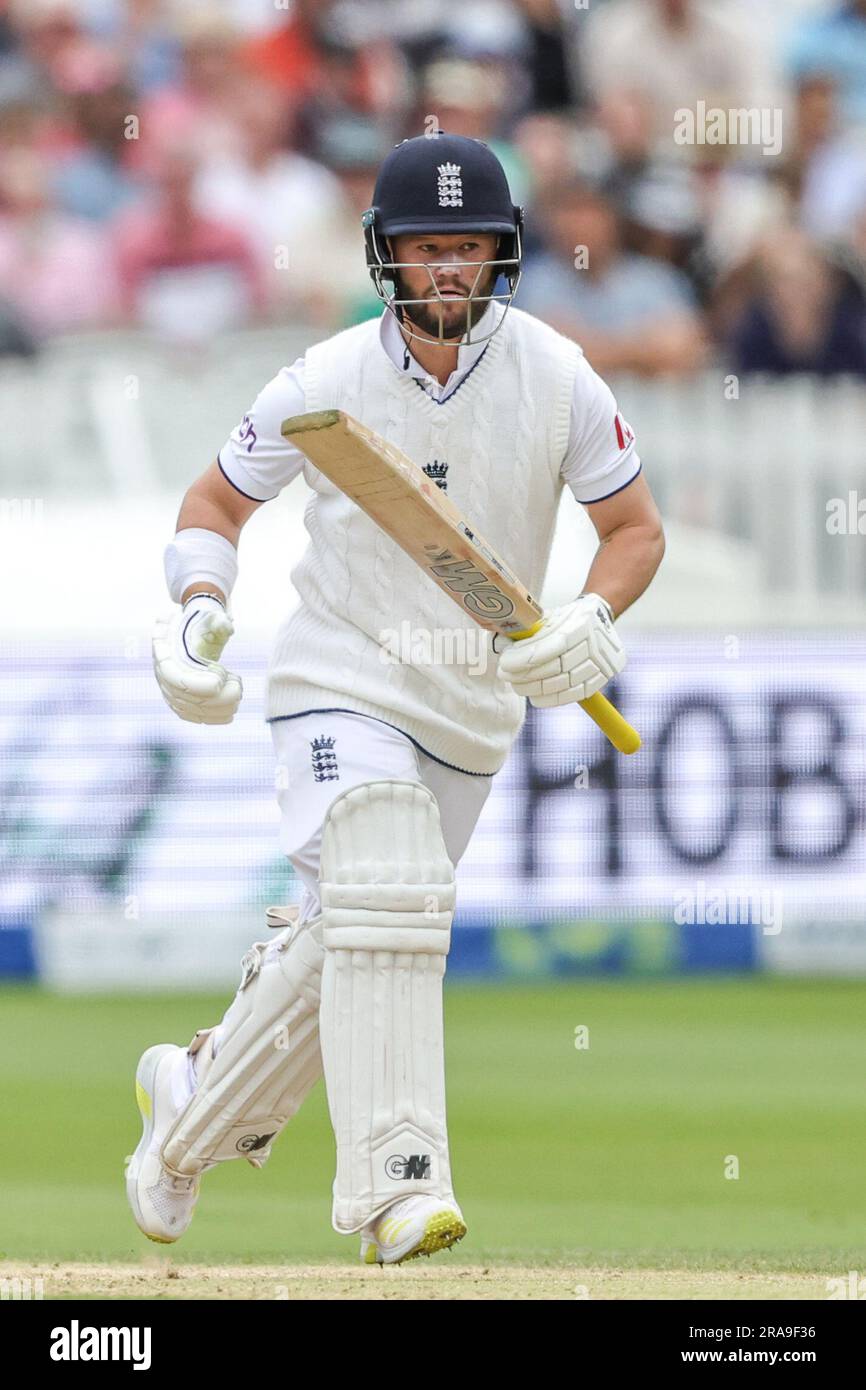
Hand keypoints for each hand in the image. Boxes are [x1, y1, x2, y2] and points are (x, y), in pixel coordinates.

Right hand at [152, 594, 241, 723]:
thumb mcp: (208, 618)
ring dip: (218, 708)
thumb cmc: (202, 625)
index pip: (174, 677)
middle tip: (238, 686)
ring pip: (191, 710)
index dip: (197, 684)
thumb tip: (226, 625)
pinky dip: (213, 718)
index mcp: (164, 652)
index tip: (221, 679)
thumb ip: (217, 620)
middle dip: (216, 697)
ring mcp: (169, 691)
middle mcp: (162, 675)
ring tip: (238, 694)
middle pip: (186, 697)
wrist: (194, 633)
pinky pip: (194, 716)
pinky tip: (230, 715)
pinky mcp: (180, 702)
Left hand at [496, 593, 624, 707]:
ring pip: (563, 684)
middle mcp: (594, 643)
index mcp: (581, 622)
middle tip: (505, 674)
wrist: (600, 617)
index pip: (552, 645)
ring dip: (534, 688)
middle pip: (555, 668)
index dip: (526, 657)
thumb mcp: (549, 615)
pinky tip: (536, 697)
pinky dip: (552, 699)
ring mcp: (600, 663)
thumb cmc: (566, 617)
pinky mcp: (601, 678)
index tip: (505, 662)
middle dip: (525, 675)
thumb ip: (527, 628)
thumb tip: (500, 642)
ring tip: (517, 685)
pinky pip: (574, 694)